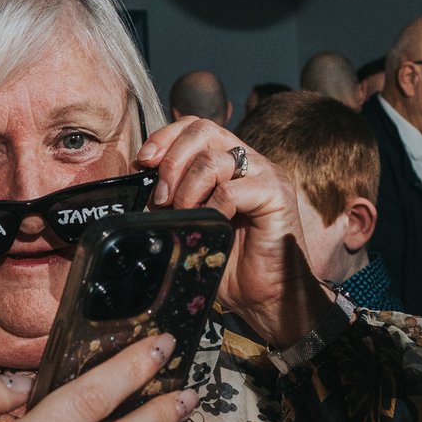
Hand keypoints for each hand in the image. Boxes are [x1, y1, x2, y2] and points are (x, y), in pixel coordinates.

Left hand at [137, 119, 334, 346]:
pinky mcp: (277, 194)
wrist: (266, 296)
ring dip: (187, 189)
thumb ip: (173, 199)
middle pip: (203, 130)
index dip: (166, 137)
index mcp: (230, 162)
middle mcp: (249, 161)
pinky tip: (212, 225)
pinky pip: (231, 189)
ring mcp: (266, 174)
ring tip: (186, 214)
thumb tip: (145, 185)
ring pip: (213, 160)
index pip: (195, 126)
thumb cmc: (230, 263)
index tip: (145, 161)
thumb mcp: (191, 224)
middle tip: (163, 197)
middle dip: (172, 161)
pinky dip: (212, 207)